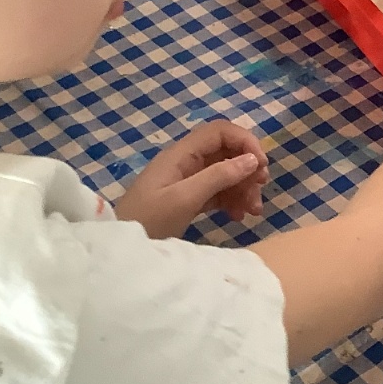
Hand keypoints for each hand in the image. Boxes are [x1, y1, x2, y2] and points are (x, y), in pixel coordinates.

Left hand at [116, 120, 269, 239]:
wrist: (121, 251)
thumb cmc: (149, 220)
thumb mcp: (184, 198)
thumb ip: (218, 176)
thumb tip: (252, 159)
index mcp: (181, 154)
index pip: (219, 132)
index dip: (245, 141)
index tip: (261, 164)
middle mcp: (185, 162)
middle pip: (225, 152)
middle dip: (247, 168)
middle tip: (260, 189)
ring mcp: (186, 180)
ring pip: (225, 173)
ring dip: (243, 187)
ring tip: (253, 211)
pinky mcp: (187, 198)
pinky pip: (217, 191)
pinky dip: (231, 200)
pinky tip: (238, 216)